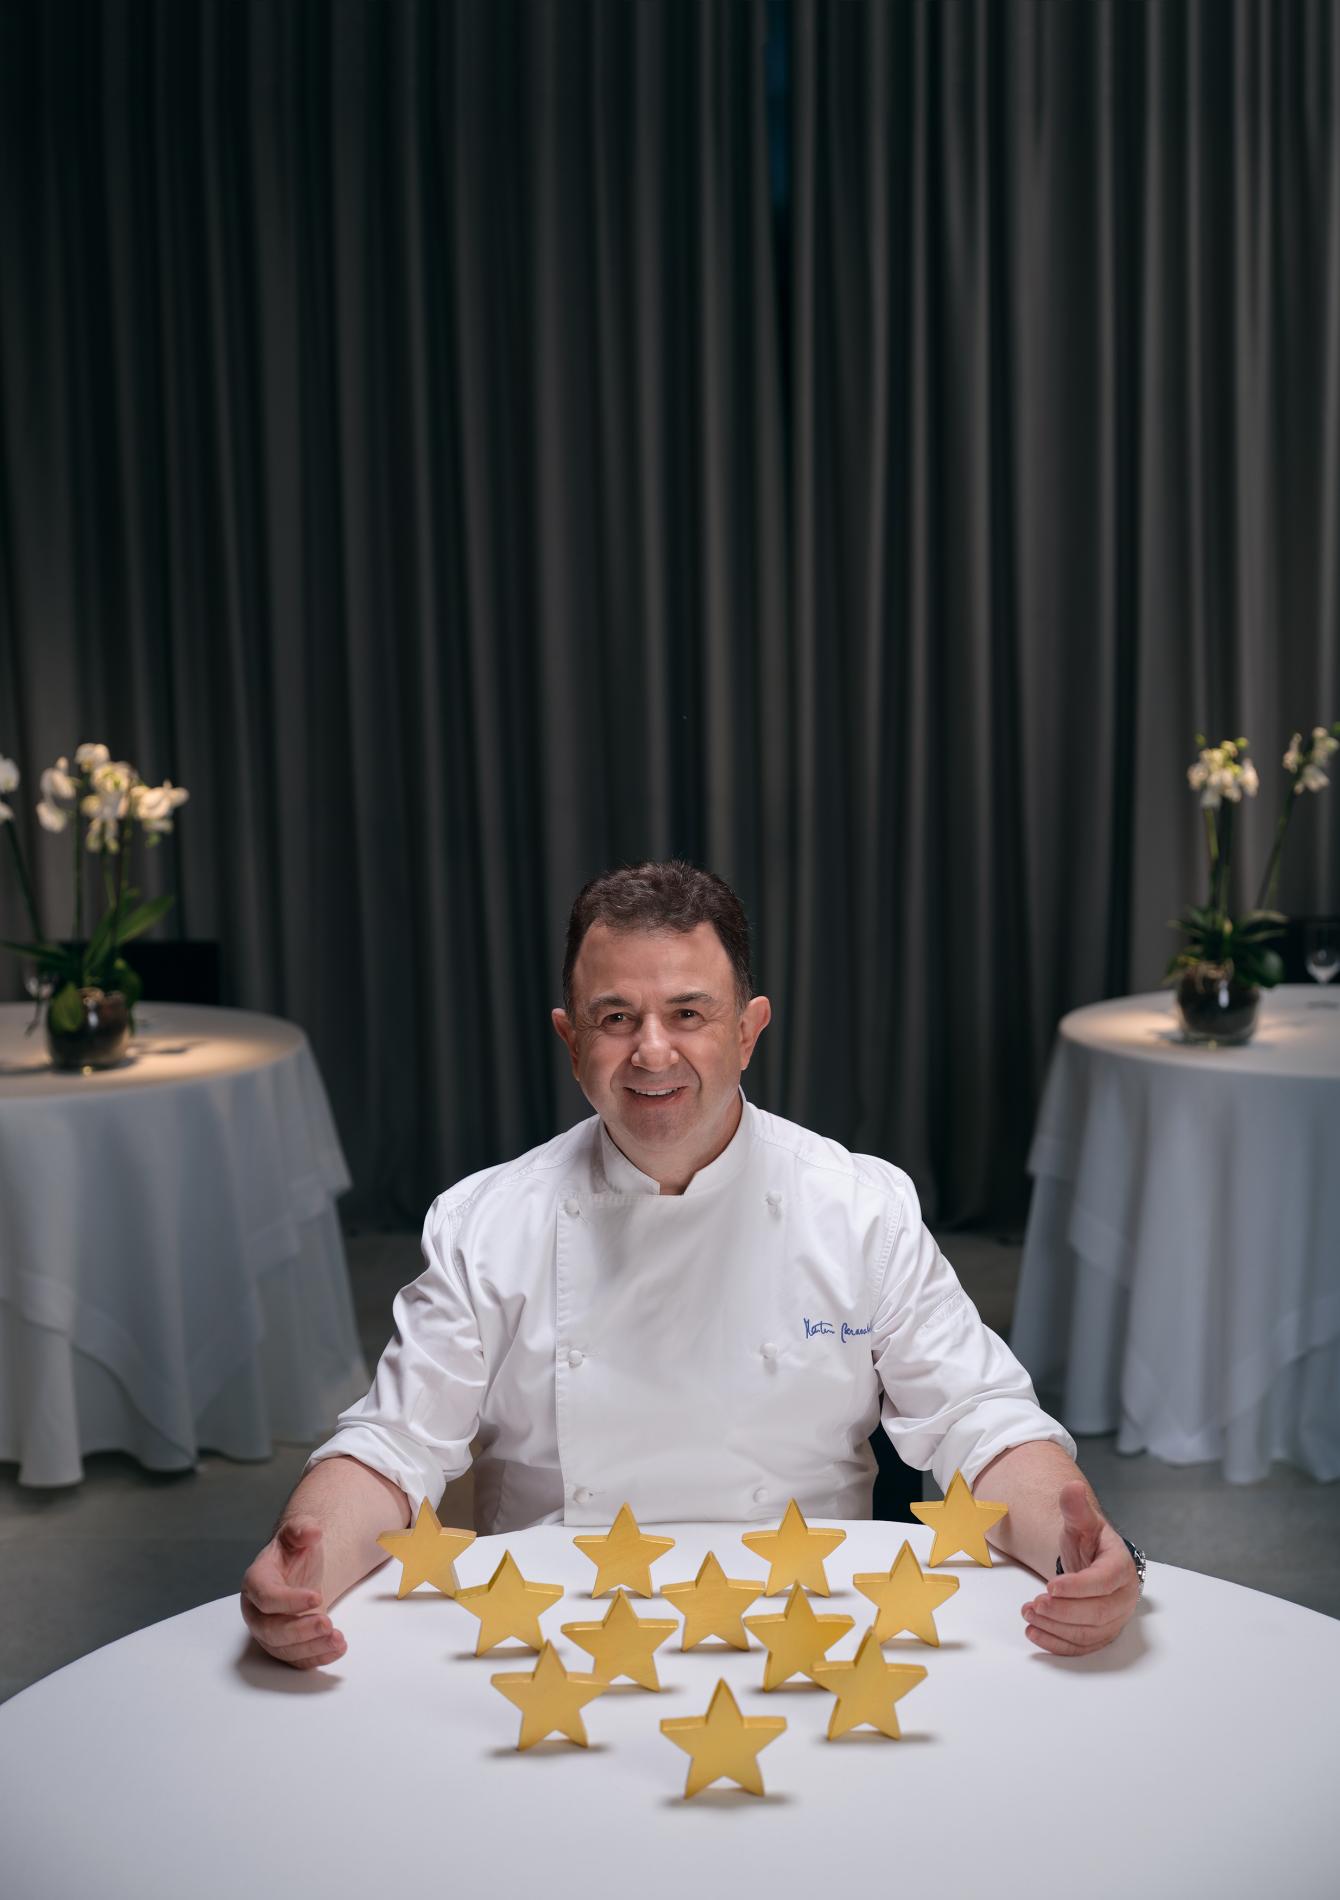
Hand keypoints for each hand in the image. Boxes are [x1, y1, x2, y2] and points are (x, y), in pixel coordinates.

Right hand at [240, 1516, 345, 1668]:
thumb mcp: (298, 1532)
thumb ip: (302, 1528)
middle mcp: (256, 1611)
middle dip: (299, 1631)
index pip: (266, 1596)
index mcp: (256, 1580)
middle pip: (269, 1630)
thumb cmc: (294, 1552)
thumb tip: (312, 1531)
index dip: (289, 1600)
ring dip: (311, 1647)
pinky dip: (316, 1658)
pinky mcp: (284, 1645)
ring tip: (338, 1640)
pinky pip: (295, 1659)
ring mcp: (268, 1631)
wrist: (298, 1570)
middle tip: (328, 1624)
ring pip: (282, 1649)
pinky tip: (336, 1649)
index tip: (318, 1596)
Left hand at [1020, 1481, 1139, 1655]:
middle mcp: (1123, 1598)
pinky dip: (1057, 1644)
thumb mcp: (1081, 1522)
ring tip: (1029, 1613)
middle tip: (1035, 1604)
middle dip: (1063, 1611)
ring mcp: (1114, 1620)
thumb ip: (1075, 1508)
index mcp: (1121, 1568)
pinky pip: (1081, 1647)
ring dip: (1055, 1628)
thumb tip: (1073, 1487)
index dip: (1078, 1587)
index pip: (1105, 1581)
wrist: (1095, 1562)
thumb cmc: (1090, 1543)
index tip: (1050, 1586)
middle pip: (1097, 1613)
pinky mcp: (1101, 1635)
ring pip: (1088, 1633)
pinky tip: (1034, 1633)